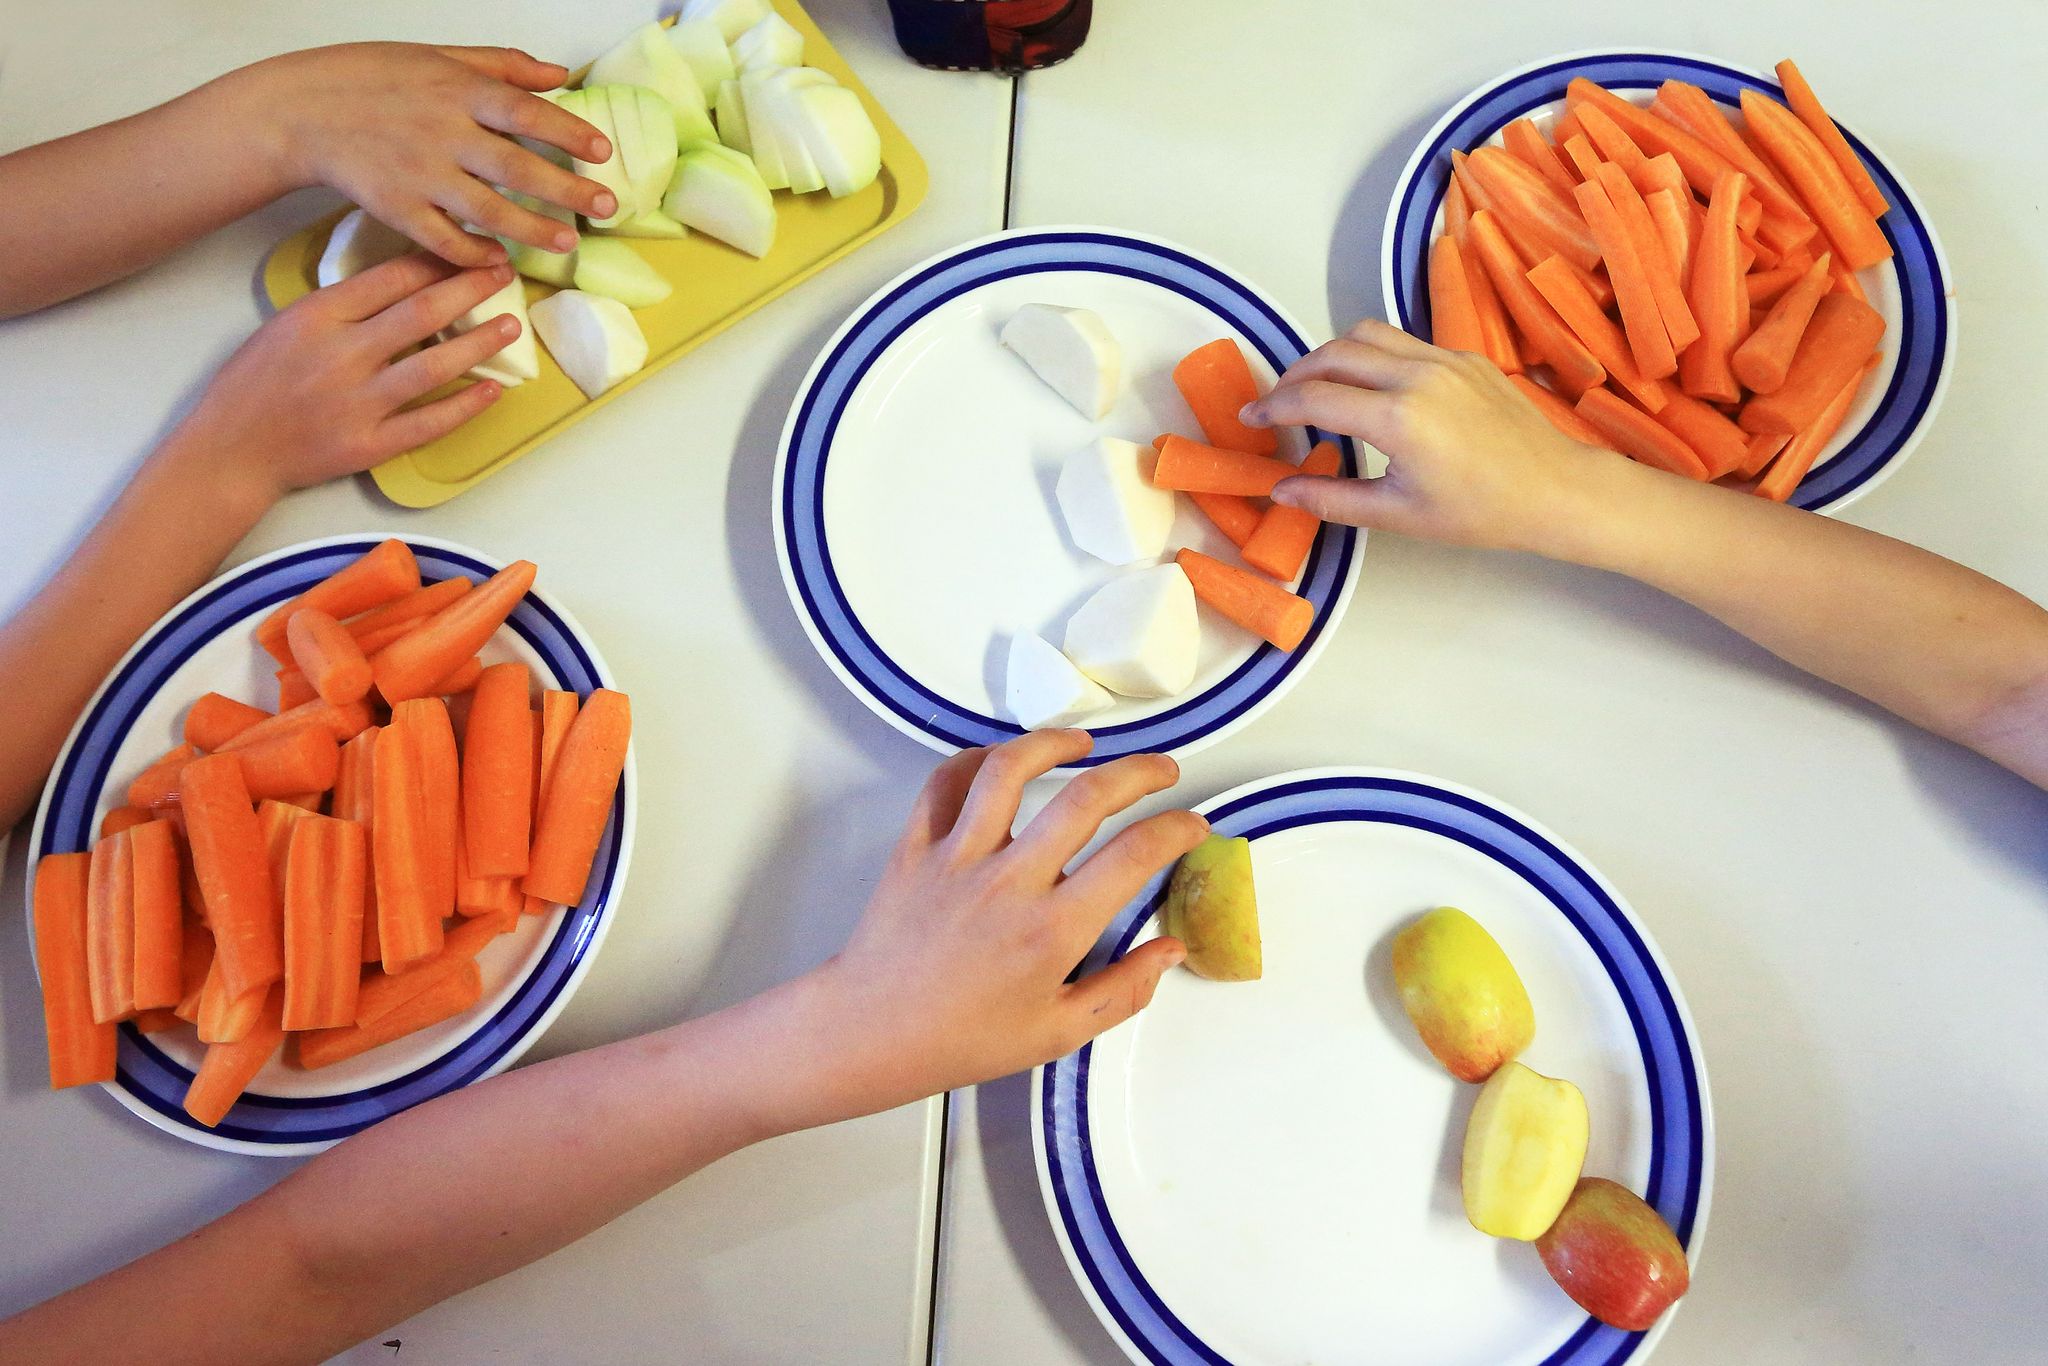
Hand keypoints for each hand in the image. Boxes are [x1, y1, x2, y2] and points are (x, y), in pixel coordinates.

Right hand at [159, 253, 520, 503]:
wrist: (230, 450)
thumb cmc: (256, 383)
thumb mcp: (288, 324)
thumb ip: (342, 305)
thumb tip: (405, 280)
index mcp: (318, 316)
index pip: (391, 278)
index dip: (439, 261)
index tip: (470, 249)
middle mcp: (341, 356)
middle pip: (421, 313)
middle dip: (470, 289)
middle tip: (504, 274)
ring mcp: (358, 403)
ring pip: (433, 366)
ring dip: (479, 343)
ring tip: (510, 326)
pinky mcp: (370, 444)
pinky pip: (430, 422)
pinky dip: (465, 405)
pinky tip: (493, 388)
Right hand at [241, 44, 616, 265]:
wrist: (302, 110)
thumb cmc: (373, 78)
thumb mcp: (438, 57)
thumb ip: (503, 66)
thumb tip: (560, 75)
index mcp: (457, 91)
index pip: (526, 113)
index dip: (569, 133)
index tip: (603, 152)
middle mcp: (443, 134)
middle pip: (517, 169)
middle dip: (567, 191)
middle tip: (606, 208)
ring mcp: (420, 175)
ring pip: (488, 211)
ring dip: (532, 230)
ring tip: (567, 242)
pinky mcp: (397, 209)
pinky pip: (444, 240)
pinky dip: (474, 253)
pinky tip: (501, 260)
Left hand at [816, 731, 1207, 1107]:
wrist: (871, 1033)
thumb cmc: (963, 1039)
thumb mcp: (1058, 1033)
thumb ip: (1124, 990)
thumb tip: (1170, 949)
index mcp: (1052, 930)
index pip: (1134, 856)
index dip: (1176, 830)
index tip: (1192, 824)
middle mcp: (1010, 882)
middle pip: (1087, 798)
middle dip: (1139, 773)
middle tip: (1161, 771)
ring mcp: (958, 857)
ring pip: (1009, 770)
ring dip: (1054, 744)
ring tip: (1084, 743)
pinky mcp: (917, 846)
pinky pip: (945, 782)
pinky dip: (977, 758)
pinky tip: (1003, 759)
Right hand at [1243, 321, 1631, 555]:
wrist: (1556, 490)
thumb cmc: (1484, 511)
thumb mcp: (1398, 515)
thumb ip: (1331, 499)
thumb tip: (1282, 492)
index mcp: (1399, 418)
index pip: (1314, 399)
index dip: (1274, 407)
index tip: (1252, 418)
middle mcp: (1419, 376)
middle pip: (1333, 353)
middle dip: (1295, 375)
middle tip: (1277, 402)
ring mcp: (1445, 359)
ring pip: (1368, 334)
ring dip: (1333, 355)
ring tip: (1319, 387)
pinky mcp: (1465, 357)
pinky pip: (1404, 341)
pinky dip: (1373, 356)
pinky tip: (1372, 390)